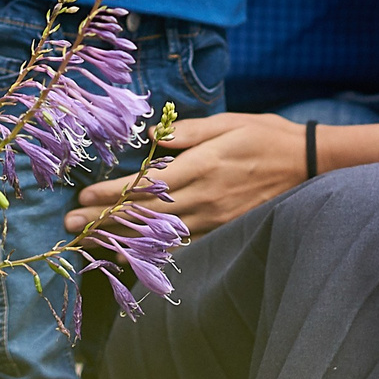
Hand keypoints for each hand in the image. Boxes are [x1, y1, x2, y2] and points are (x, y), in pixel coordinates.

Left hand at [67, 113, 307, 237]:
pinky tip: (131, 256)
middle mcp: (204, 198)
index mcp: (202, 166)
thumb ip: (189, 132)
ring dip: (121, 238)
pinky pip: (182, 245)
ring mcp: (214, 219)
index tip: (83, 199)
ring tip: (89, 244)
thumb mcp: (229, 122)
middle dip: (104, 221)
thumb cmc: (267, 136)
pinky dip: (154, 252)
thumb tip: (154, 135)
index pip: (147, 185)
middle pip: (145, 214)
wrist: (309, 166)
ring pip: (159, 234)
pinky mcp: (223, 230)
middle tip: (70, 227)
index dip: (112, 194)